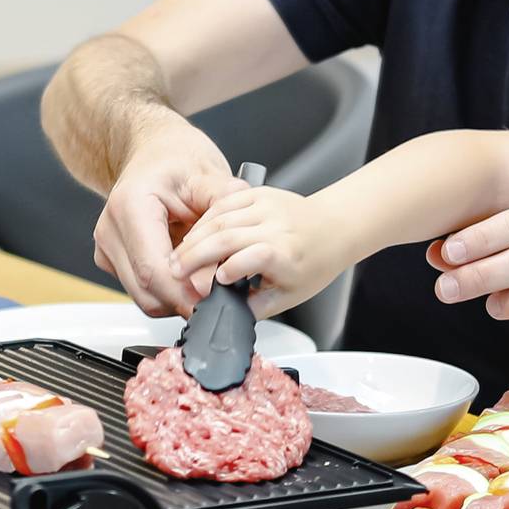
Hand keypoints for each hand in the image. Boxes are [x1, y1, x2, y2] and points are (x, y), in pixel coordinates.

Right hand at [92, 115, 252, 315]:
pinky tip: (186, 268)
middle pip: (146, 291)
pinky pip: (142, 291)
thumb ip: (221, 219)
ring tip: (205, 274)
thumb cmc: (178, 158)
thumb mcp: (211, 176)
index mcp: (130, 205)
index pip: (154, 270)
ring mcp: (106, 246)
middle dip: (186, 300)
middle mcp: (110, 228)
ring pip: (144, 298)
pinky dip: (168, 290)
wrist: (153, 151)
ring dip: (177, 297)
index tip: (218, 298)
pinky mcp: (110, 259)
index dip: (187, 293)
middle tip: (221, 291)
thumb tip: (225, 263)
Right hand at [166, 184, 343, 321]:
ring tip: (176, 258)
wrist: (333, 227)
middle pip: (227, 236)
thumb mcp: (289, 295)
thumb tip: (228, 315)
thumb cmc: (313, 262)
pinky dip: (202, 221)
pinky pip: (221, 205)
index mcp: (288, 254)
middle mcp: (277, 226)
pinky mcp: (257, 193)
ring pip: (219, 219)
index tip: (216, 282)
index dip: (233, 268)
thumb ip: (256, 307)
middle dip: (195, 256)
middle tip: (176, 272)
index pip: (258, 255)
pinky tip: (190, 237)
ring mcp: (266, 206)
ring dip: (192, 240)